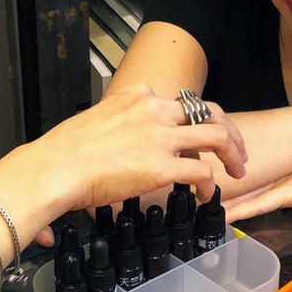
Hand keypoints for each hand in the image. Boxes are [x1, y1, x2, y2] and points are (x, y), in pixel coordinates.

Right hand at [28, 83, 248, 228]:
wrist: (52, 169)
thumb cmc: (61, 154)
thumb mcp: (92, 124)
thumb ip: (112, 129)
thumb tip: (108, 148)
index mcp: (134, 96)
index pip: (176, 102)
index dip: (190, 122)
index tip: (192, 139)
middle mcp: (152, 109)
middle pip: (207, 110)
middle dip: (227, 129)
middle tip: (235, 148)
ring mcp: (160, 137)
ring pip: (217, 135)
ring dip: (233, 152)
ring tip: (238, 169)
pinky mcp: (163, 165)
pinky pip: (202, 172)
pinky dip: (210, 183)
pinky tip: (206, 195)